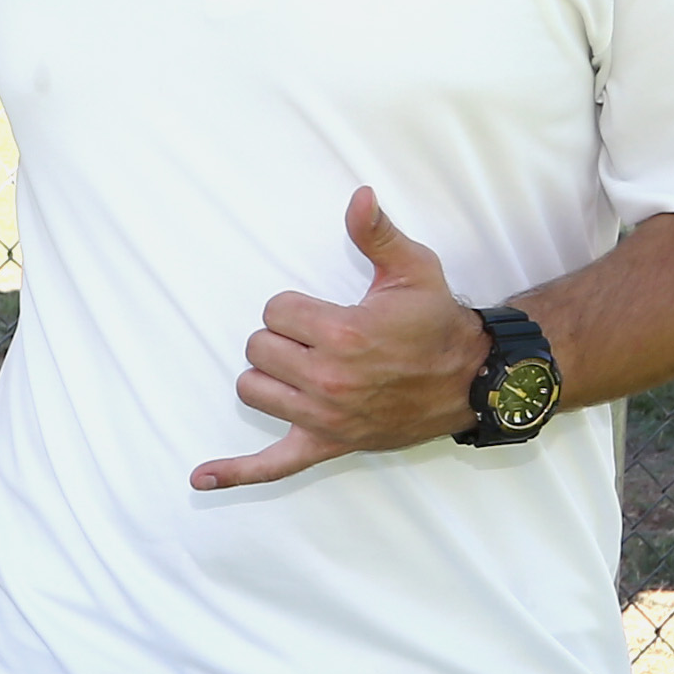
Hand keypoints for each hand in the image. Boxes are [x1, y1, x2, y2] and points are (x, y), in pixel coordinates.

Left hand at [191, 188, 487, 490]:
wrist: (473, 379)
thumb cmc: (437, 323)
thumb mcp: (413, 269)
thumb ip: (377, 233)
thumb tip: (360, 196)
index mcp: (342, 334)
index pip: (274, 310)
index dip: (294, 307)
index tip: (325, 311)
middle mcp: (328, 379)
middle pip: (256, 348)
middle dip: (281, 337)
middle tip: (319, 338)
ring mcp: (325, 417)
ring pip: (253, 390)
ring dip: (269, 376)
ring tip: (303, 368)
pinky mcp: (328, 445)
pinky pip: (273, 467)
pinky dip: (236, 473)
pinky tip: (200, 477)